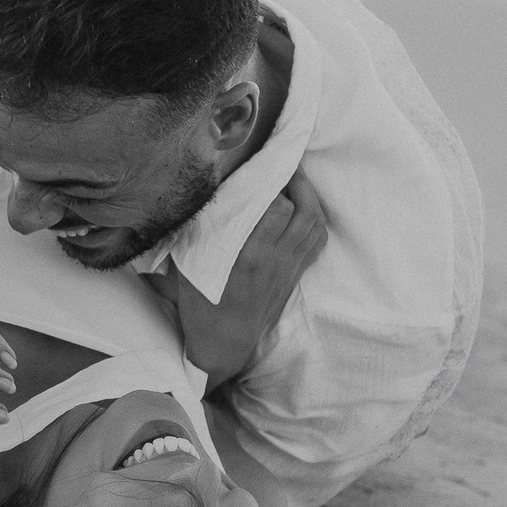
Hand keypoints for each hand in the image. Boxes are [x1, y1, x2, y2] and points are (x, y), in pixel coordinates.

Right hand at [156, 174, 326, 385]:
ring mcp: (289, 268)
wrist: (224, 342)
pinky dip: (315, 219)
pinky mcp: (295, 275)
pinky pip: (317, 241)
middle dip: (297, 182)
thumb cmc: (202, 303)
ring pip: (315, 224)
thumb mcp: (190, 265)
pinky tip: (305, 207)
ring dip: (309, 197)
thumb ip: (199, 231)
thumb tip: (205, 195)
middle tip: (283, 164)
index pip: (277, 209)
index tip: (262, 164)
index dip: (273, 182)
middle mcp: (276, 260)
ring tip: (295, 179)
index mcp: (248, 256)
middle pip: (304, 211)